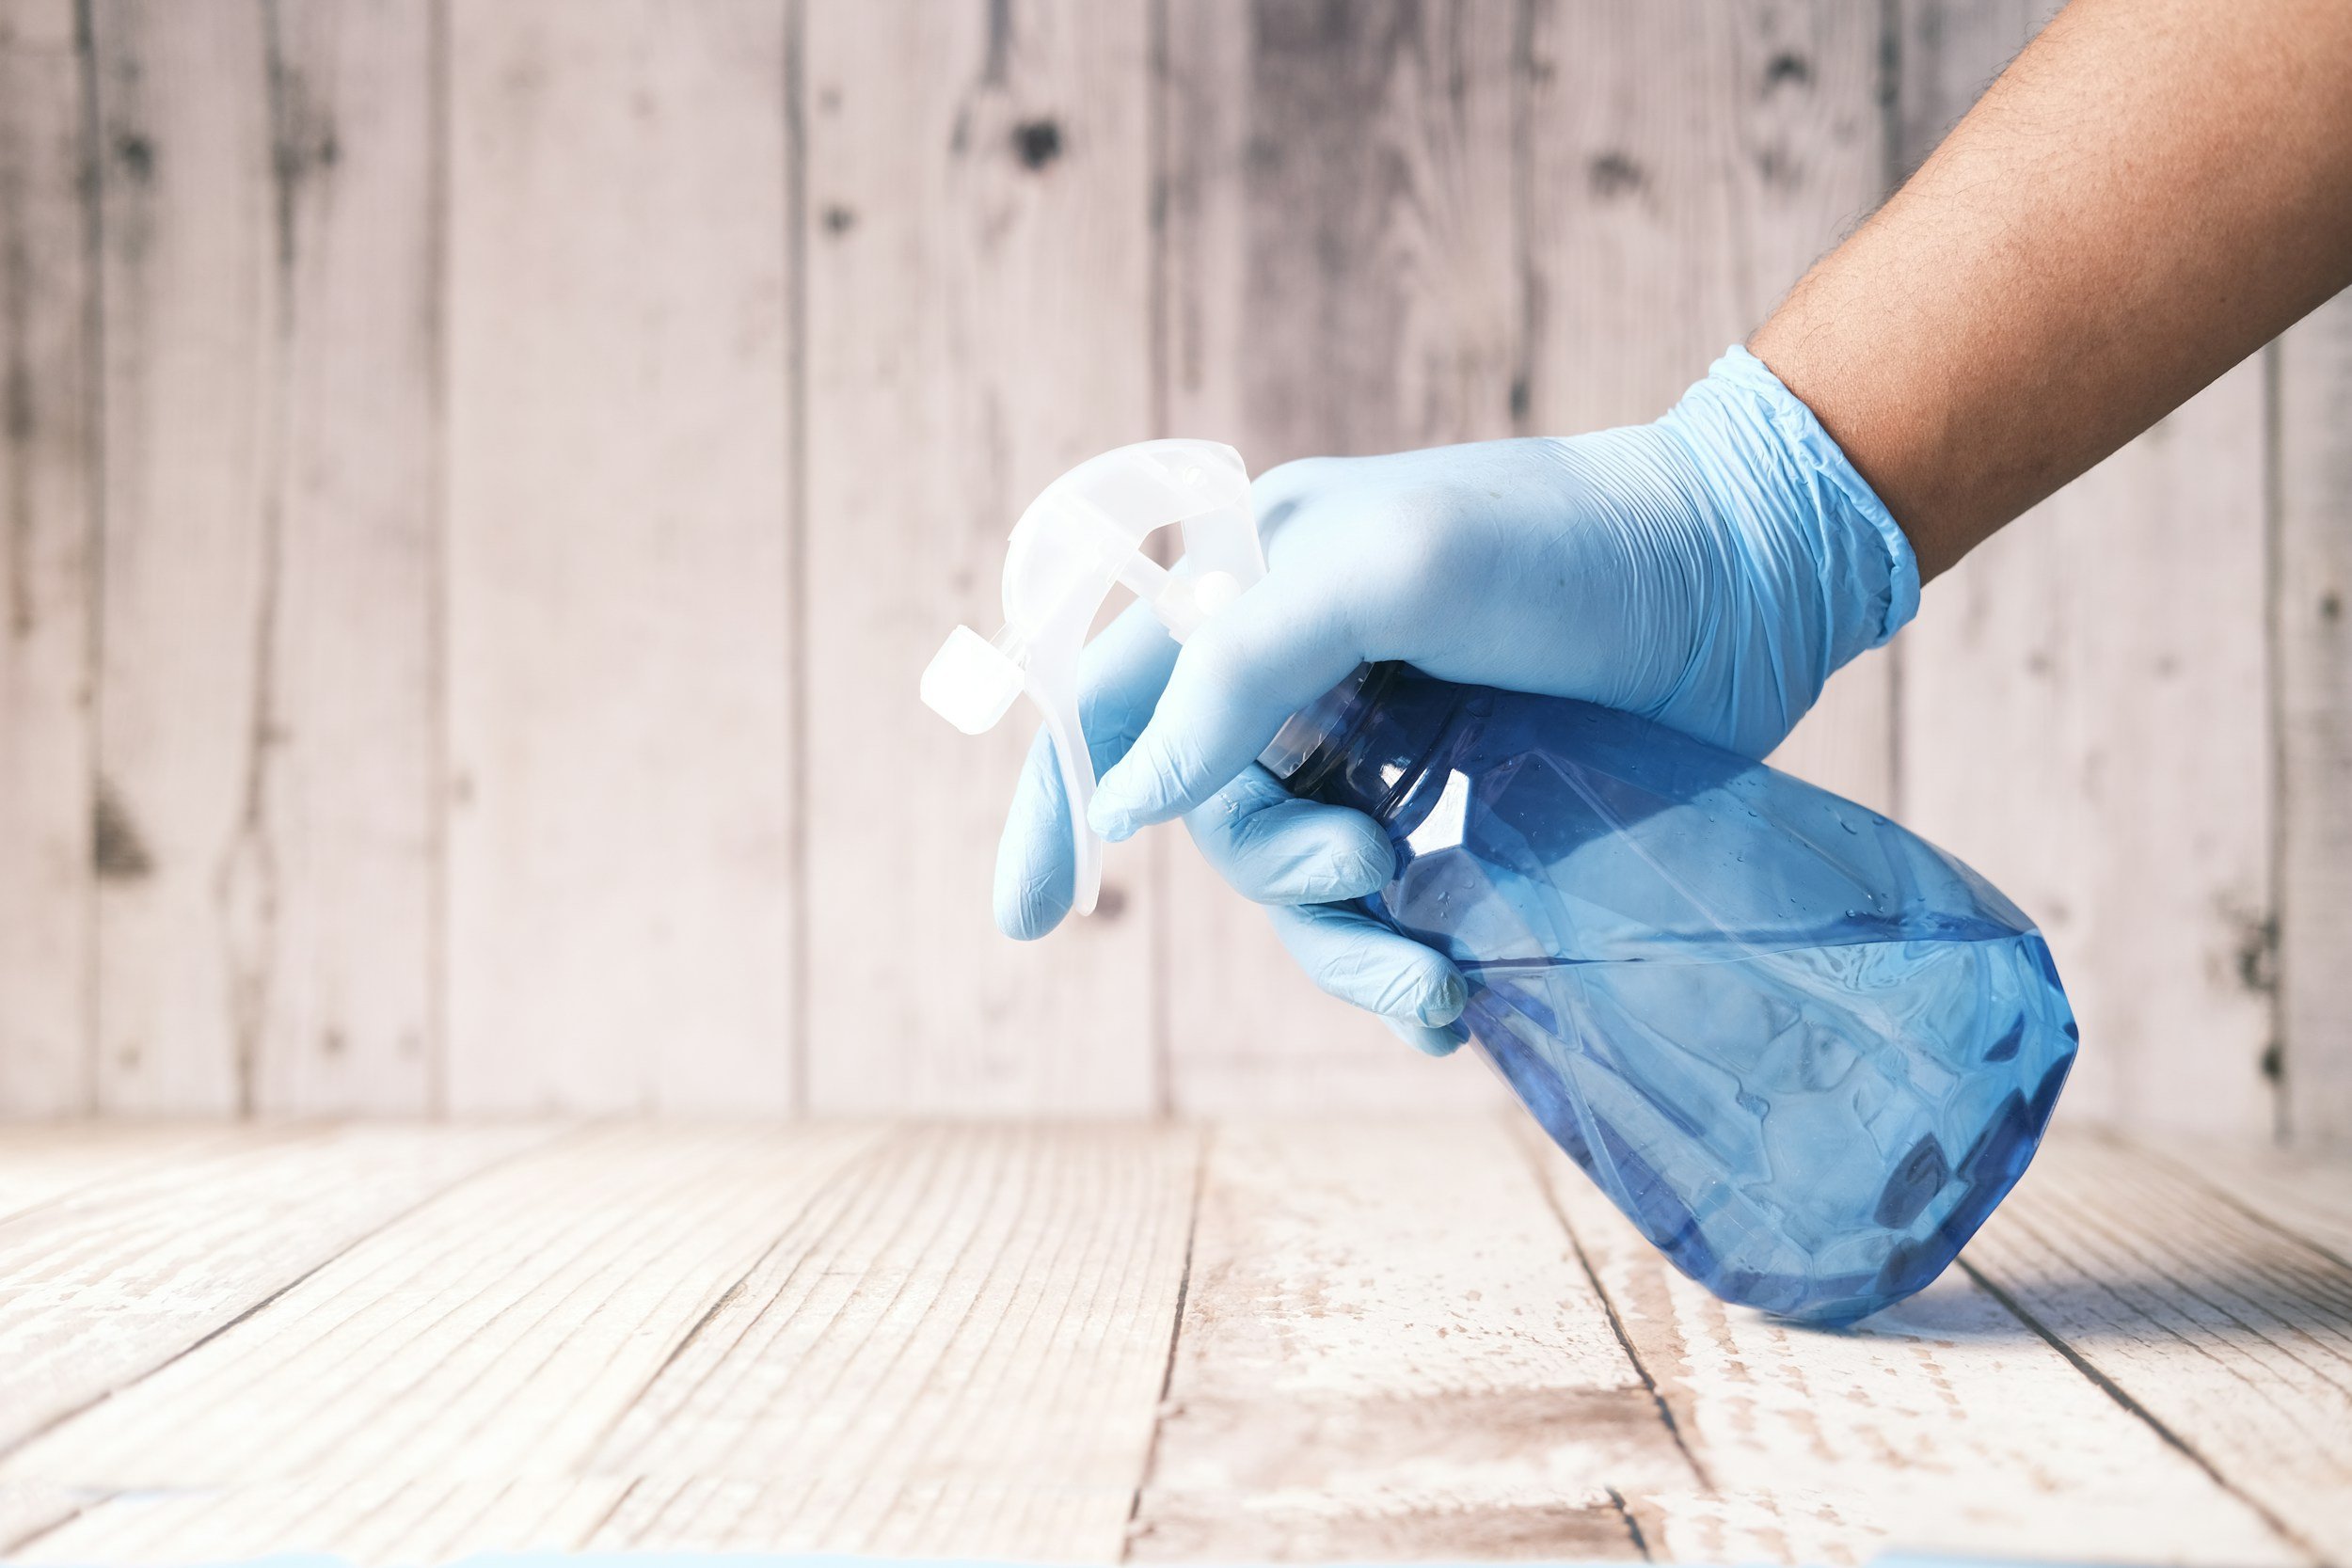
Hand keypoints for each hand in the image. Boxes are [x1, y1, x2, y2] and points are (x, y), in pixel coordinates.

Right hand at [994, 348, 1917, 1055]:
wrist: (1748, 577)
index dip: (1057, 807)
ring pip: (1299, 882)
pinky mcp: (1458, 799)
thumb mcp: (1383, 571)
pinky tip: (1454, 1003)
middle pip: (1213, 814)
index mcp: (1249, 580)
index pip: (1108, 699)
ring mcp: (1378, 736)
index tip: (1027, 923)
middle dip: (1281, 872)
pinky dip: (1401, 964)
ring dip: (1349, 947)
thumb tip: (1122, 807)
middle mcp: (1296, 662)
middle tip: (1376, 870)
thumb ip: (1232, 670)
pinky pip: (1384, 908)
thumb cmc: (1565, 548)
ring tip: (1437, 988)